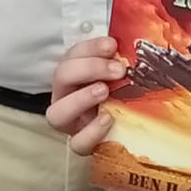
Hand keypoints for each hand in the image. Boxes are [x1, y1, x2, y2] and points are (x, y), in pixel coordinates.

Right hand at [46, 37, 123, 154]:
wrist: (132, 134)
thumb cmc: (125, 98)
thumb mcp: (123, 77)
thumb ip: (122, 62)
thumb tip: (134, 46)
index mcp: (76, 75)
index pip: (73, 55)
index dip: (90, 47)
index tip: (112, 45)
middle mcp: (67, 97)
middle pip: (61, 77)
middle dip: (88, 68)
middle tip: (117, 70)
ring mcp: (72, 124)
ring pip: (56, 113)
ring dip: (80, 98)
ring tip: (104, 91)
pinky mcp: (83, 145)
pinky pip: (77, 143)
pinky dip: (91, 131)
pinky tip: (108, 119)